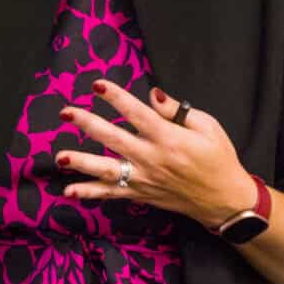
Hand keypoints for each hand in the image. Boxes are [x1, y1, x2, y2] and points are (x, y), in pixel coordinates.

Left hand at [54, 80, 258, 229]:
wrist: (224, 199)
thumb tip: (152, 94)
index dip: (116, 98)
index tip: (97, 85)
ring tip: (60, 156)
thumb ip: (176, 111)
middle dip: (88, 124)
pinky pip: (111, 194)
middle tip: (66, 112)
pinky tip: (68, 191)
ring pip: (106, 170)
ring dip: (81, 163)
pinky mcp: (140, 194)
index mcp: (169, 139)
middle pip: (113, 138)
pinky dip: (89, 193)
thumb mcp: (208, 127)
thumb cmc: (219, 159)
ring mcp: (144, 179)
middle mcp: (152, 159)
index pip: (137, 113)